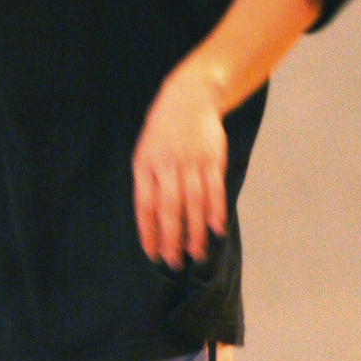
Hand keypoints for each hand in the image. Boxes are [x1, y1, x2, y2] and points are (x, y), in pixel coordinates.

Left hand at [132, 61, 227, 269]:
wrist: (188, 98)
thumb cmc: (162, 133)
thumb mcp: (145, 152)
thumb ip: (148, 184)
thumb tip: (152, 222)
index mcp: (145, 165)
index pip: (144, 205)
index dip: (148, 231)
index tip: (152, 254)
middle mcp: (167, 165)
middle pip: (169, 208)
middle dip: (171, 238)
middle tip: (174, 262)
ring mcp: (190, 161)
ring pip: (193, 202)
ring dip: (195, 231)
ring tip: (196, 254)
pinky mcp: (211, 158)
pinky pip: (214, 188)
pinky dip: (215, 210)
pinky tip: (215, 229)